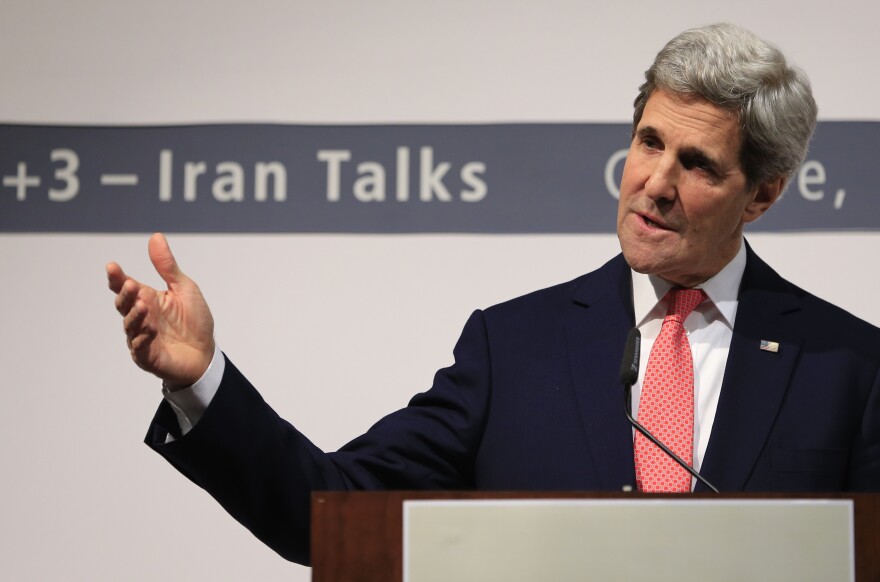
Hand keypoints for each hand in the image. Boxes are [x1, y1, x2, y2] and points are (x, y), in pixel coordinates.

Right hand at [107, 233, 214, 387]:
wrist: (206, 353)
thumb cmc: (195, 321)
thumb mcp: (184, 288)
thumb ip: (168, 266)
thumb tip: (155, 237)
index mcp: (147, 299)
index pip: (126, 287)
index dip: (117, 278)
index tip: (112, 266)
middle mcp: (141, 317)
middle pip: (124, 304)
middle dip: (125, 294)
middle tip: (130, 285)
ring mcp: (141, 337)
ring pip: (130, 325)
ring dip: (135, 315)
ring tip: (143, 306)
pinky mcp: (148, 356)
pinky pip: (140, 347)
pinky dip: (142, 338)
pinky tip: (149, 330)